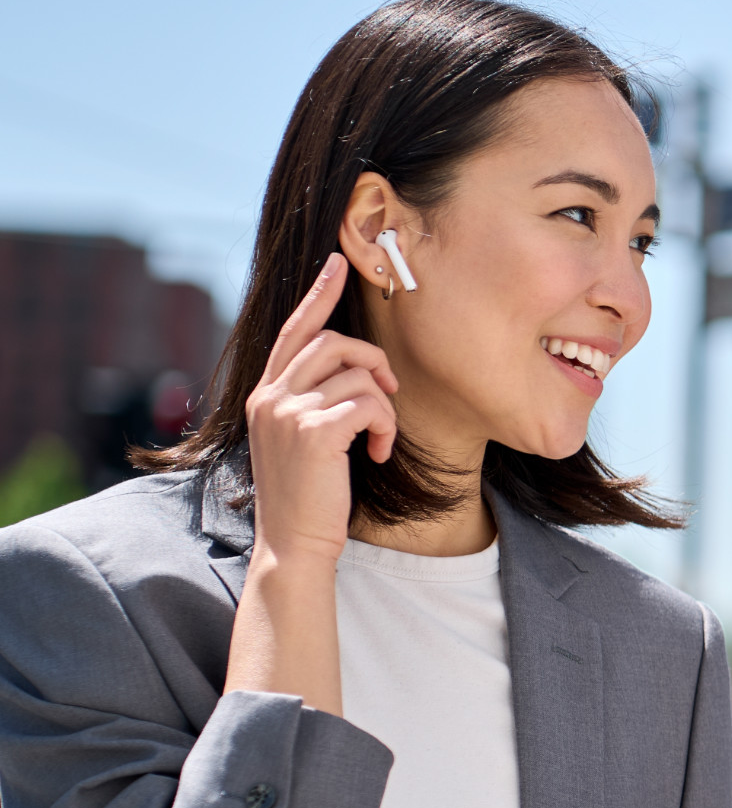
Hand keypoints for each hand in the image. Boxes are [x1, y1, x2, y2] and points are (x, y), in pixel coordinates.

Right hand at [244, 252, 399, 565]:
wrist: (293, 544)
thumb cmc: (308, 496)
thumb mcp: (300, 440)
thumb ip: (311, 401)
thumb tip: (350, 372)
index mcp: (265, 394)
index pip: (293, 331)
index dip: (318, 294)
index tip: (338, 263)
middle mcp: (270, 396)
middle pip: (331, 342)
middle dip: (372, 361)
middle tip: (390, 392)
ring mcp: (288, 412)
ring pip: (357, 373)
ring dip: (384, 404)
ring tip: (380, 437)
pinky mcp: (314, 432)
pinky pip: (369, 404)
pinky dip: (386, 426)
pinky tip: (378, 453)